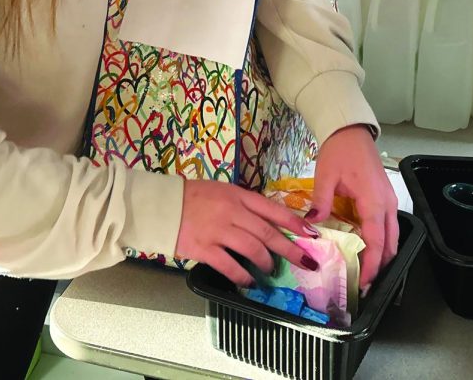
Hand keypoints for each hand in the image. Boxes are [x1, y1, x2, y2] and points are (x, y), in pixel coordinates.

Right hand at [176, 179, 320, 285]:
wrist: (160, 205)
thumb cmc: (192, 197)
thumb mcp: (221, 191)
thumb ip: (242, 205)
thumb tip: (266, 223)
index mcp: (237, 196)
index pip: (272, 209)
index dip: (295, 222)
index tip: (312, 234)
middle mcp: (231, 212)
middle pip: (268, 232)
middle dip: (290, 249)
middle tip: (306, 261)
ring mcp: (218, 230)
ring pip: (253, 249)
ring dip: (266, 262)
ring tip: (270, 270)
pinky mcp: (205, 248)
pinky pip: (230, 266)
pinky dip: (243, 276)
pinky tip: (249, 281)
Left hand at [309, 125, 397, 292]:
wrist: (351, 131)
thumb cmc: (339, 151)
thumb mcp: (325, 177)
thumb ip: (321, 203)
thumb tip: (311, 226)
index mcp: (373, 202)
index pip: (376, 242)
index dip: (372, 265)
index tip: (365, 283)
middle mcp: (386, 204)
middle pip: (390, 243)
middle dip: (380, 265)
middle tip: (365, 284)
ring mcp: (388, 200)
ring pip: (392, 236)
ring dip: (382, 254)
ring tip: (366, 271)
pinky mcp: (385, 197)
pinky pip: (387, 225)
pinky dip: (381, 241)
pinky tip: (366, 248)